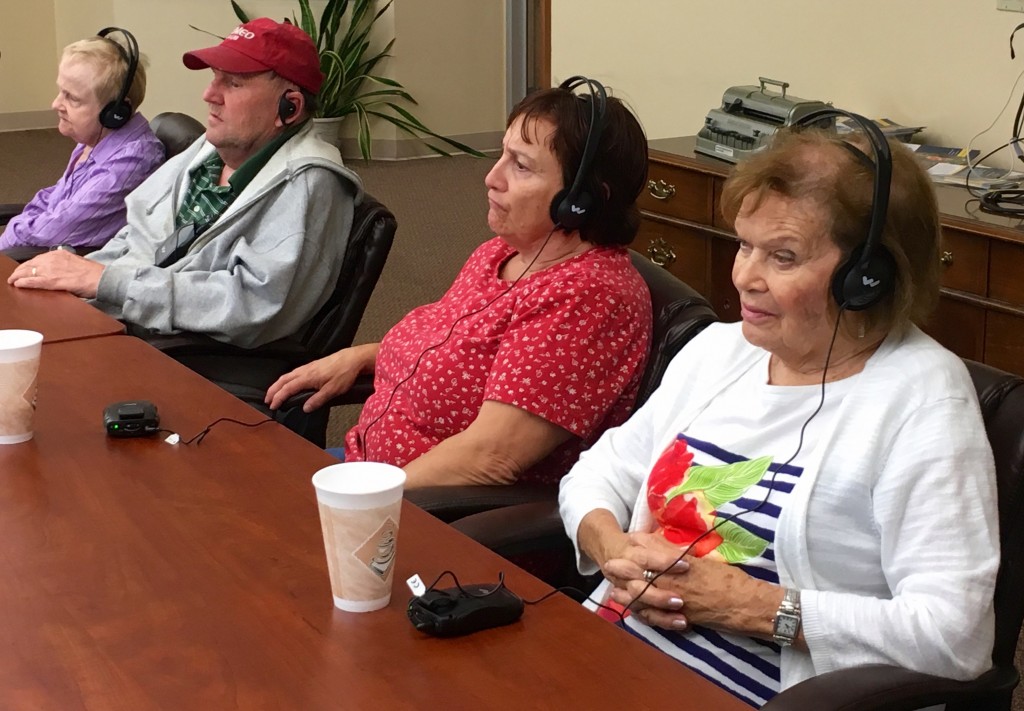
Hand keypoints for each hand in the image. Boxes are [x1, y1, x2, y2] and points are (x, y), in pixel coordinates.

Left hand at [7, 251, 103, 297]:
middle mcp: (54, 259)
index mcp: (60, 254)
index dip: (29, 264)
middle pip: (30, 264)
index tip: (24, 269)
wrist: (102, 278)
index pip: (38, 258)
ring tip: (12, 281)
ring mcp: (52, 270)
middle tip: (14, 276)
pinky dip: (24, 282)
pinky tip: (17, 284)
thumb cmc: (95, 273)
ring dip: (18, 276)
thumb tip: (60, 270)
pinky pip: (34, 281)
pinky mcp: (53, 281)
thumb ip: (66, 264)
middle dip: (20, 270)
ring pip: (29, 272)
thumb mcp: (78, 263)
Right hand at [265, 344, 376, 411]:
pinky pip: (294, 372)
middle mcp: (305, 370)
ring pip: (288, 375)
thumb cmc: (344, 373)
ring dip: (278, 384)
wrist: (353, 359)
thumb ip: (318, 400)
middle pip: (283, 380)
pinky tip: (289, 383)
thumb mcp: (333, 390)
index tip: (272, 406)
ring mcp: (308, 367)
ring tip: (274, 393)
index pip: (288, 388)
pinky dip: (286, 379)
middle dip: (273, 390)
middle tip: (267, 400)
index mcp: (307, 377)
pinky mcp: (313, 366)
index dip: (278, 398)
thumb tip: (305, 408)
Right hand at [601, 532, 690, 628]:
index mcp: (629, 554)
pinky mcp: (632, 606)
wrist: (611, 552)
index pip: (645, 559)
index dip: (665, 562)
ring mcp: (625, 593)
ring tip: (682, 618)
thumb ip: (669, 546)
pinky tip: (679, 623)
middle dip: (658, 596)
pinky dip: (661, 621)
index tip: (686, 566)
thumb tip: (692, 550)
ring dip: (660, 613)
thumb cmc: (638, 547)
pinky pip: (644, 618)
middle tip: (680, 600)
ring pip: (639, 607)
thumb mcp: (649, 540)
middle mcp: (624, 576)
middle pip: (638, 589)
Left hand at [606, 550, 779, 636]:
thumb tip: (660, 543)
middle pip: (642, 574)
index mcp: (679, 566)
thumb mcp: (702, 561)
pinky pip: (654, 616)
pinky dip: (642, 612)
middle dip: (624, 570)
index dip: (637, 548)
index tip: (628, 541)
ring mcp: (674, 602)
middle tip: (610, 565)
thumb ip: (678, 553)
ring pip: (644, 596)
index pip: (652, 554)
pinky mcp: (678, 618)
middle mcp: (673, 583)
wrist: (745, 605)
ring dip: (628, 591)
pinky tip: (633, 609)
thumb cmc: (729, 579)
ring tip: (614, 588)